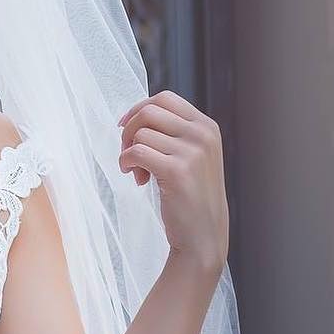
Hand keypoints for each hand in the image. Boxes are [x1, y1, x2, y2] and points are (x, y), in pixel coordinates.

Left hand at [117, 89, 228, 273]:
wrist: (203, 236)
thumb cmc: (191, 197)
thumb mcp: (194, 156)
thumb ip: (175, 133)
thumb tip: (136, 115)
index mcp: (207, 127)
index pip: (165, 98)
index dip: (138, 109)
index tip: (125, 127)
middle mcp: (203, 135)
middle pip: (149, 111)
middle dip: (129, 130)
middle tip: (129, 153)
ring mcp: (192, 152)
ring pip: (140, 133)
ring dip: (129, 152)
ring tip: (139, 173)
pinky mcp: (177, 171)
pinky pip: (136, 152)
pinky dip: (127, 163)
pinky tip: (137, 178)